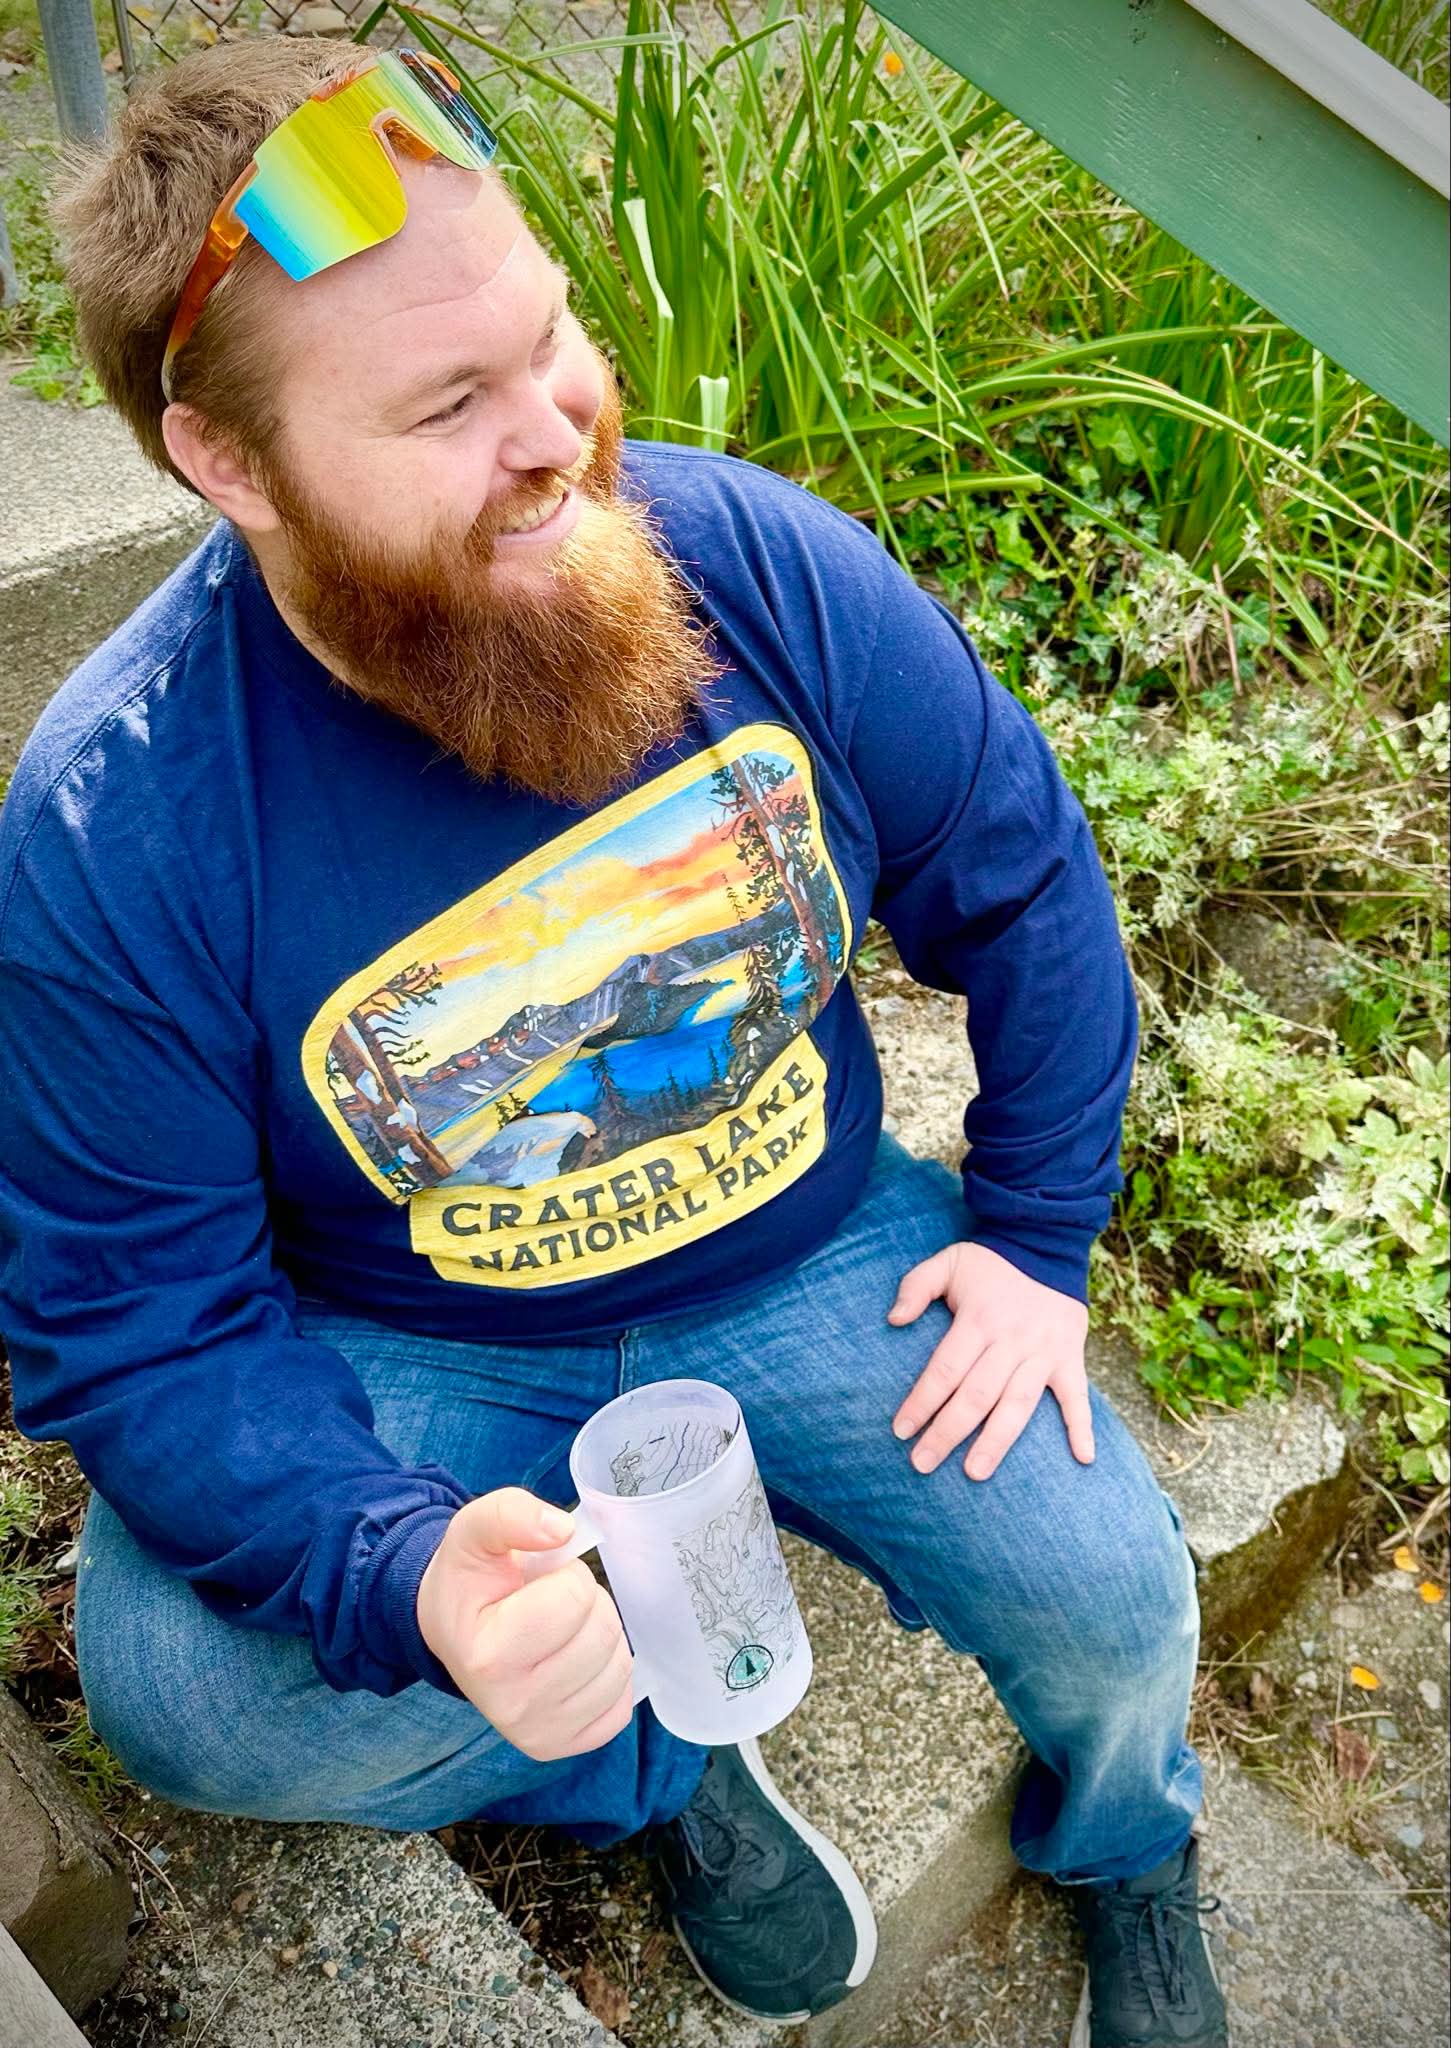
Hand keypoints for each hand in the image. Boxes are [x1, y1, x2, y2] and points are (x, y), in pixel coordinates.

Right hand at [416, 1487, 634, 1761]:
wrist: (451, 1630)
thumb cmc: (468, 1580)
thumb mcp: (474, 1531)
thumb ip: (512, 1514)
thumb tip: (563, 1530)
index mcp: (488, 1655)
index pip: (573, 1599)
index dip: (565, 1575)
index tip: (536, 1582)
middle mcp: (512, 1706)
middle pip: (602, 1633)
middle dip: (587, 1603)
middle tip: (549, 1604)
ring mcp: (539, 1734)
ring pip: (619, 1667)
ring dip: (599, 1635)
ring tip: (559, 1631)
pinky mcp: (563, 1746)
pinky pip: (622, 1705)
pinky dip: (607, 1674)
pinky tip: (573, 1662)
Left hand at [888, 1241, 1092, 1480]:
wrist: (1047, 1242)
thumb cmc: (991, 1261)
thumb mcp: (948, 1261)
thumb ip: (916, 1286)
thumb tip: (893, 1320)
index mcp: (978, 1320)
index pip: (944, 1370)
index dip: (921, 1402)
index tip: (901, 1430)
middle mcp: (1010, 1340)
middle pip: (975, 1395)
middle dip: (947, 1432)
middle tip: (923, 1463)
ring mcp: (1043, 1351)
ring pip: (1018, 1404)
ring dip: (997, 1441)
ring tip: (975, 1472)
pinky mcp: (1069, 1356)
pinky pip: (1078, 1396)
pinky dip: (1082, 1426)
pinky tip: (1083, 1458)